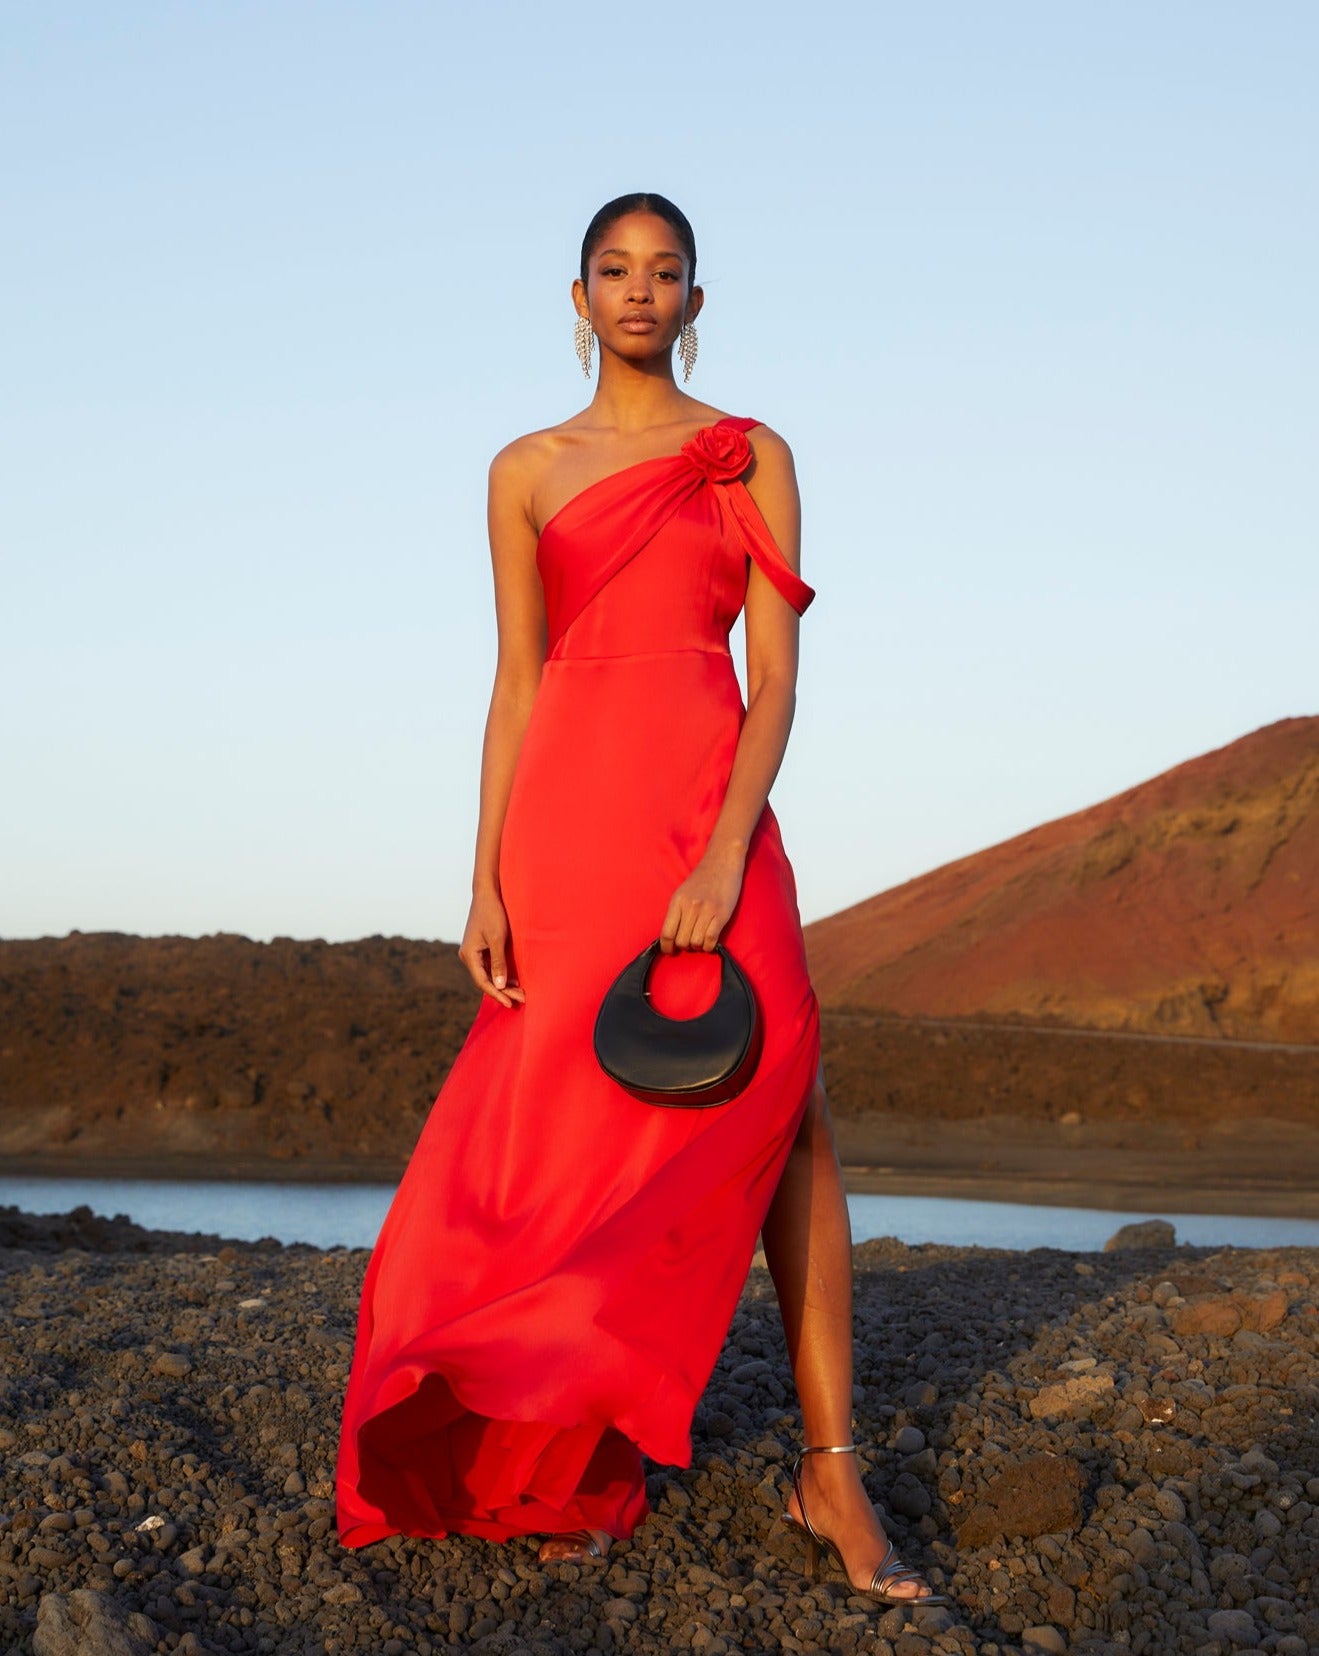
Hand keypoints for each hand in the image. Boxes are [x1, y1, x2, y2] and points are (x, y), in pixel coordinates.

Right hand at [458, 890, 524, 1006]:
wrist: (487, 894)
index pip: (483, 982)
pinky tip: (513, 980)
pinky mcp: (480, 948)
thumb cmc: (492, 913)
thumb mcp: (498, 939)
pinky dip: (501, 974)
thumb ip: (499, 963)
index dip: (497, 994)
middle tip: (521, 999)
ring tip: (519, 993)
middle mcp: (468, 956)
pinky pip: (489, 966)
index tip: (511, 1003)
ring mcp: (473, 952)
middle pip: (485, 980)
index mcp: (469, 955)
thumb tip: (500, 985)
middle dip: (503, 991)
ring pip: (488, 974)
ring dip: (503, 984)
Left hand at [659, 846, 745, 952]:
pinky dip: (709, 946)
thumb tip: (671, 936)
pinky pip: (711, 940)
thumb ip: (677, 911)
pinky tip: (710, 941)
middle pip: (681, 940)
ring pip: (696, 942)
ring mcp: (706, 911)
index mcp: (677, 902)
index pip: (666, 932)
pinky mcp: (721, 914)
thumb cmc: (702, 878)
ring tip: (701, 940)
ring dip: (698, 946)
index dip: (666, 947)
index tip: (669, 951)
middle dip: (685, 946)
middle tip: (690, 942)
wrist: (722, 862)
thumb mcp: (683, 892)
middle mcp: (690, 907)